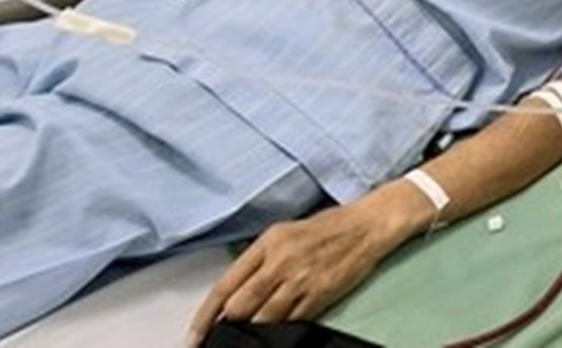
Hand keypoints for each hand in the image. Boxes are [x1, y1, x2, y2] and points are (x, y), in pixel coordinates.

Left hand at [189, 195, 417, 338]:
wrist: (367, 225)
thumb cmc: (328, 227)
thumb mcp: (284, 233)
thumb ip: (258, 260)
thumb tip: (234, 293)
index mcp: (268, 242)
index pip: (225, 285)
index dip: (205, 315)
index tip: (194, 335)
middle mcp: (281, 261)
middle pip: (240, 307)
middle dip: (229, 325)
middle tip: (223, 335)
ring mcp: (301, 280)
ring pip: (264, 320)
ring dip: (254, 330)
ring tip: (250, 333)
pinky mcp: (320, 295)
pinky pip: (292, 322)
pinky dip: (281, 329)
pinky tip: (278, 329)